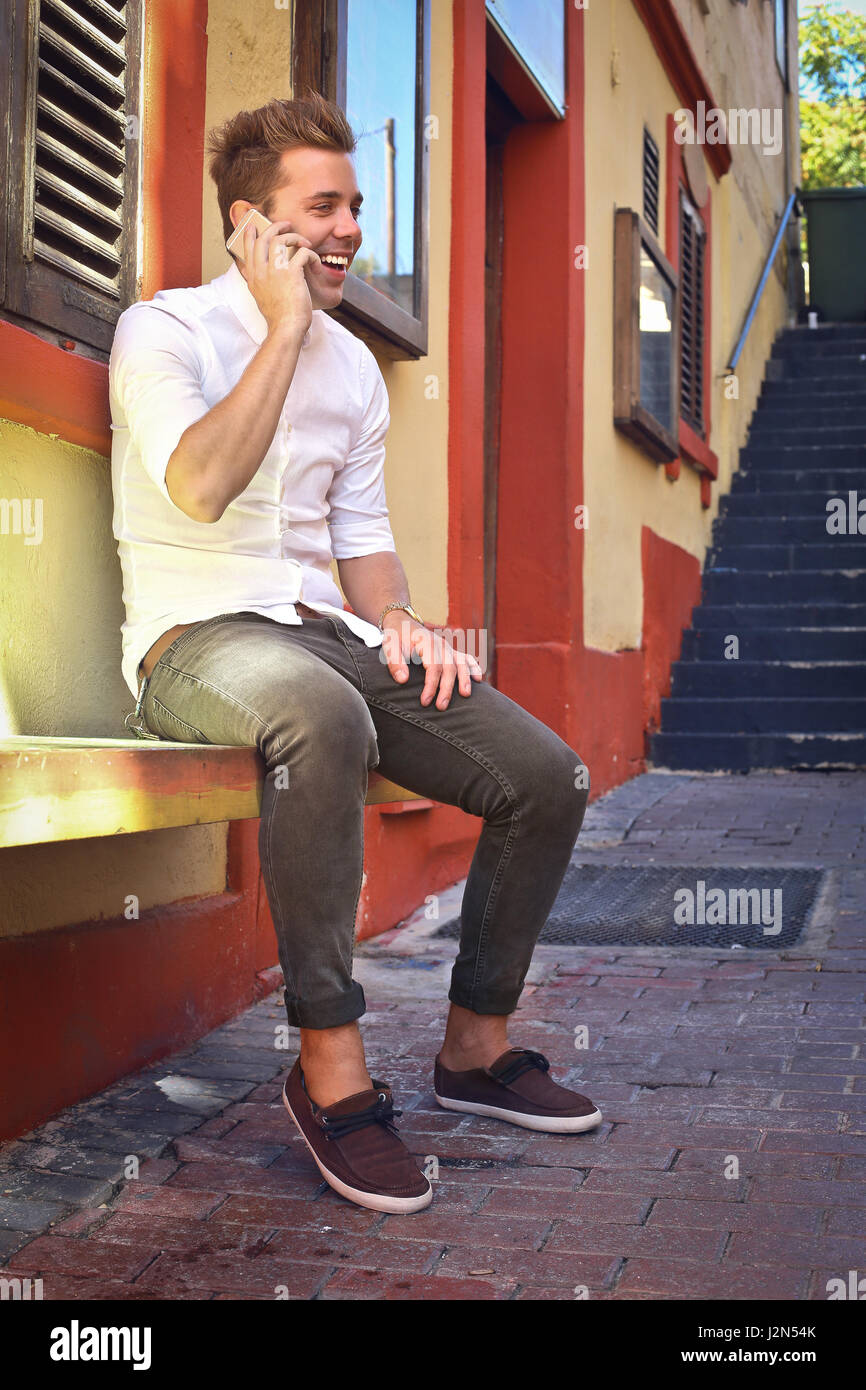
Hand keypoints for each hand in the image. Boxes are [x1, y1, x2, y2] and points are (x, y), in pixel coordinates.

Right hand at [243, 218, 320, 336]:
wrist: (286, 328)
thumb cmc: (278, 317)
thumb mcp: (261, 298)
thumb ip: (259, 282)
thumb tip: (260, 273)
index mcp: (253, 277)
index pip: (248, 249)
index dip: (250, 234)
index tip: (253, 225)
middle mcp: (261, 271)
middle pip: (263, 238)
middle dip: (275, 227)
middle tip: (287, 225)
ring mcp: (274, 271)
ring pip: (280, 239)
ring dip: (294, 237)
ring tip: (304, 242)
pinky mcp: (291, 273)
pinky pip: (302, 253)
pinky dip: (312, 255)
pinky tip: (316, 265)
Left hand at [380, 613, 482, 708]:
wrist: (401, 623)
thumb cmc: (395, 637)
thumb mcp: (389, 647)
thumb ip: (395, 663)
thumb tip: (403, 680)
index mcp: (427, 642)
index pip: (434, 666)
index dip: (431, 685)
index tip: (425, 701)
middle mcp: (441, 644)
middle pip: (450, 667)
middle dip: (447, 688)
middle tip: (441, 706)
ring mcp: (447, 647)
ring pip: (461, 663)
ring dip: (464, 679)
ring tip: (465, 695)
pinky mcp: (450, 651)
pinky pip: (466, 658)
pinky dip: (473, 667)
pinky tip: (478, 679)